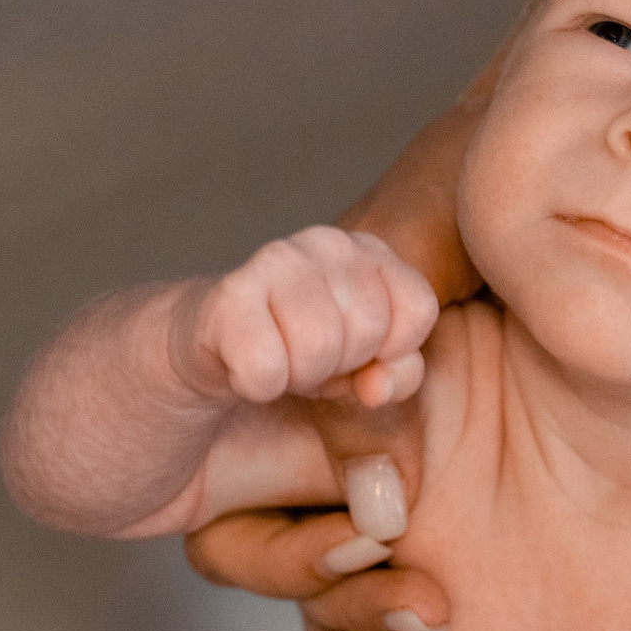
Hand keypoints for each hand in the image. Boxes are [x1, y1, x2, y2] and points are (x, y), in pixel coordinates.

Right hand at [169, 227, 437, 408]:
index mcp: (372, 252)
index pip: (418, 309)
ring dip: (299, 375)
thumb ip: (399, 373)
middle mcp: (330, 243)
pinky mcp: (231, 293)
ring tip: (282, 357)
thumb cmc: (303, 347)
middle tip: (309, 355)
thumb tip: (376, 386)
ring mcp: (278, 259)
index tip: (359, 352)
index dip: (390, 349)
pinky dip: (259, 385)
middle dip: (341, 364)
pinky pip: (266, 368)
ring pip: (318, 349)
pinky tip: (247, 364)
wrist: (213, 342)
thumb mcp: (367, 364)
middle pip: (368, 332)